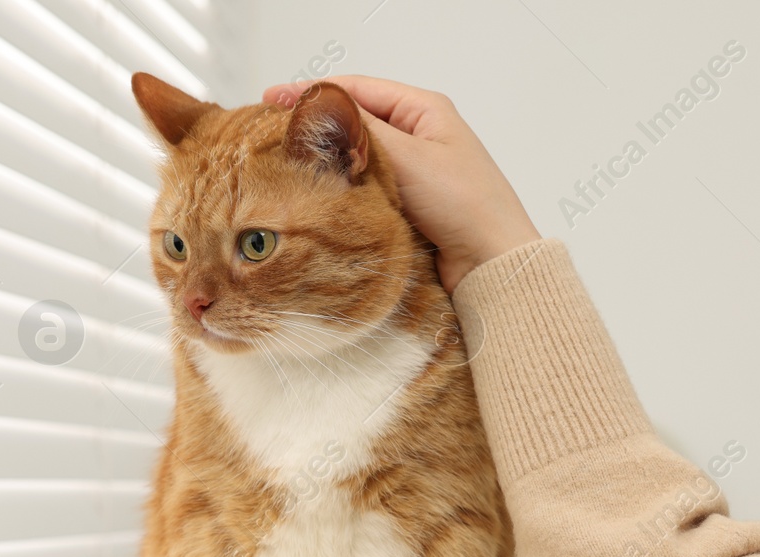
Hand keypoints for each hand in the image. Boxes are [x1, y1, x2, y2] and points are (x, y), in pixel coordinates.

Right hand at [264, 75, 541, 291]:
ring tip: (283, 162)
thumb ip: (363, 131)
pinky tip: (314, 193)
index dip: (312, 92)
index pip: (357, 89)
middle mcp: (416, 136)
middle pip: (354, 121)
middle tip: (270, 132)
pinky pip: (362, 188)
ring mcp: (410, 171)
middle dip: (314, 126)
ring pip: (355, 157)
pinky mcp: (403, 204)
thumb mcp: (409, 157)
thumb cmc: (463, 204)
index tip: (271, 100)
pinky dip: (339, 188)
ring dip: (324, 160)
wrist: (490, 265)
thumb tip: (320, 108)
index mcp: (423, 110)